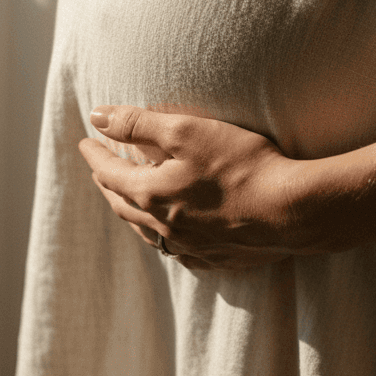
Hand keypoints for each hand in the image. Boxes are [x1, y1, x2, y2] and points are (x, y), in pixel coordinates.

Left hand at [78, 105, 302, 269]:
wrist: (290, 211)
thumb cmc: (239, 164)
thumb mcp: (185, 131)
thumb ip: (138, 123)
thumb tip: (97, 117)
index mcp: (151, 195)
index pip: (110, 173)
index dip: (95, 155)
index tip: (84, 142)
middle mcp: (164, 227)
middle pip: (123, 205)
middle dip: (107, 185)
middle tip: (99, 170)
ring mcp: (191, 246)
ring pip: (147, 232)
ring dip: (131, 213)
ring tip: (127, 200)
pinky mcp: (218, 258)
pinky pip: (178, 251)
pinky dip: (164, 237)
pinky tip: (171, 235)